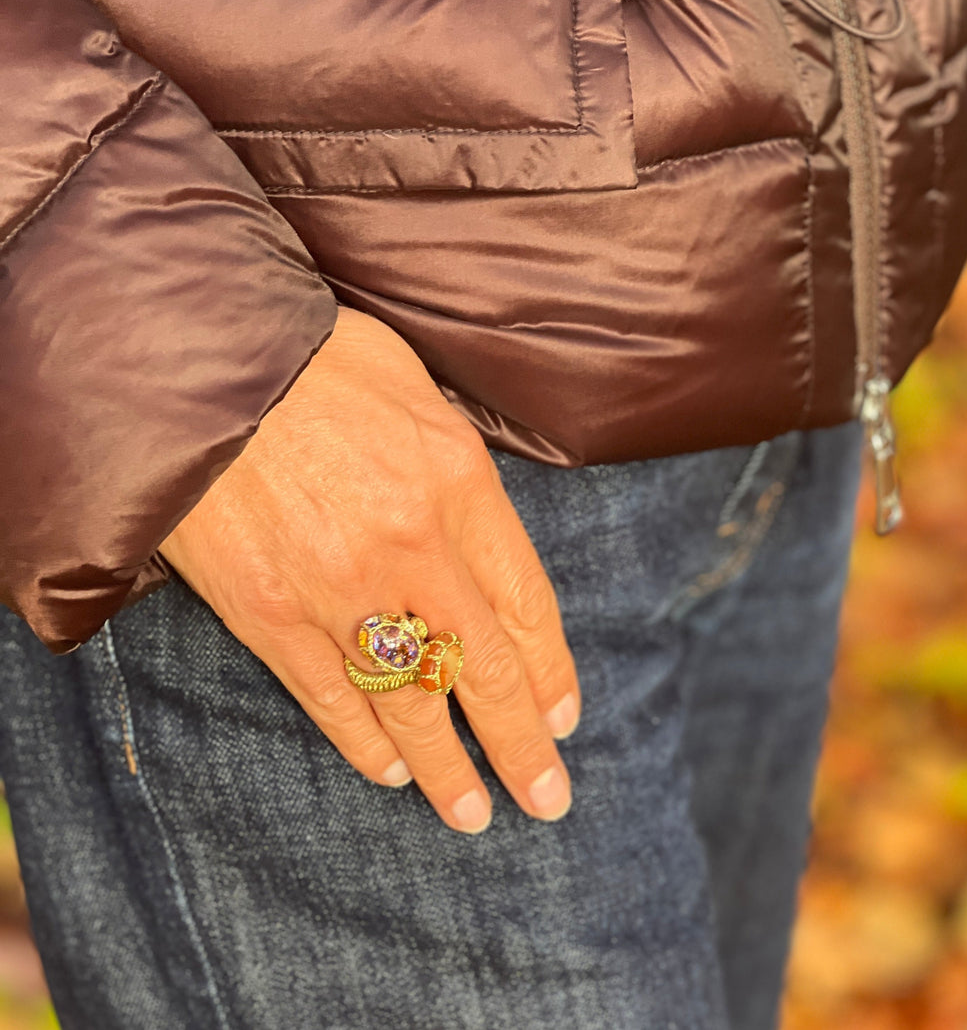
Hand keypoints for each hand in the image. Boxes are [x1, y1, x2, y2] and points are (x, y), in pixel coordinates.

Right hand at [159, 306, 579, 832]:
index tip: (563, 719)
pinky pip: (329, 697)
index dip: (551, 672)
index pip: (526, 604)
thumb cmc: (315, 359)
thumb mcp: (419, 389)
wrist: (194, 361)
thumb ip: (460, 469)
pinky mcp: (269, 614)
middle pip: (483, 671)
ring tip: (472, 815)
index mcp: (459, 484)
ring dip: (448, 768)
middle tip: (548, 800)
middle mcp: (411, 548)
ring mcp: (339, 588)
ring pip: (410, 702)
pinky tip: (390, 774)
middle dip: (520, 745)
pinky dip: (363, 744)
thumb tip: (481, 529)